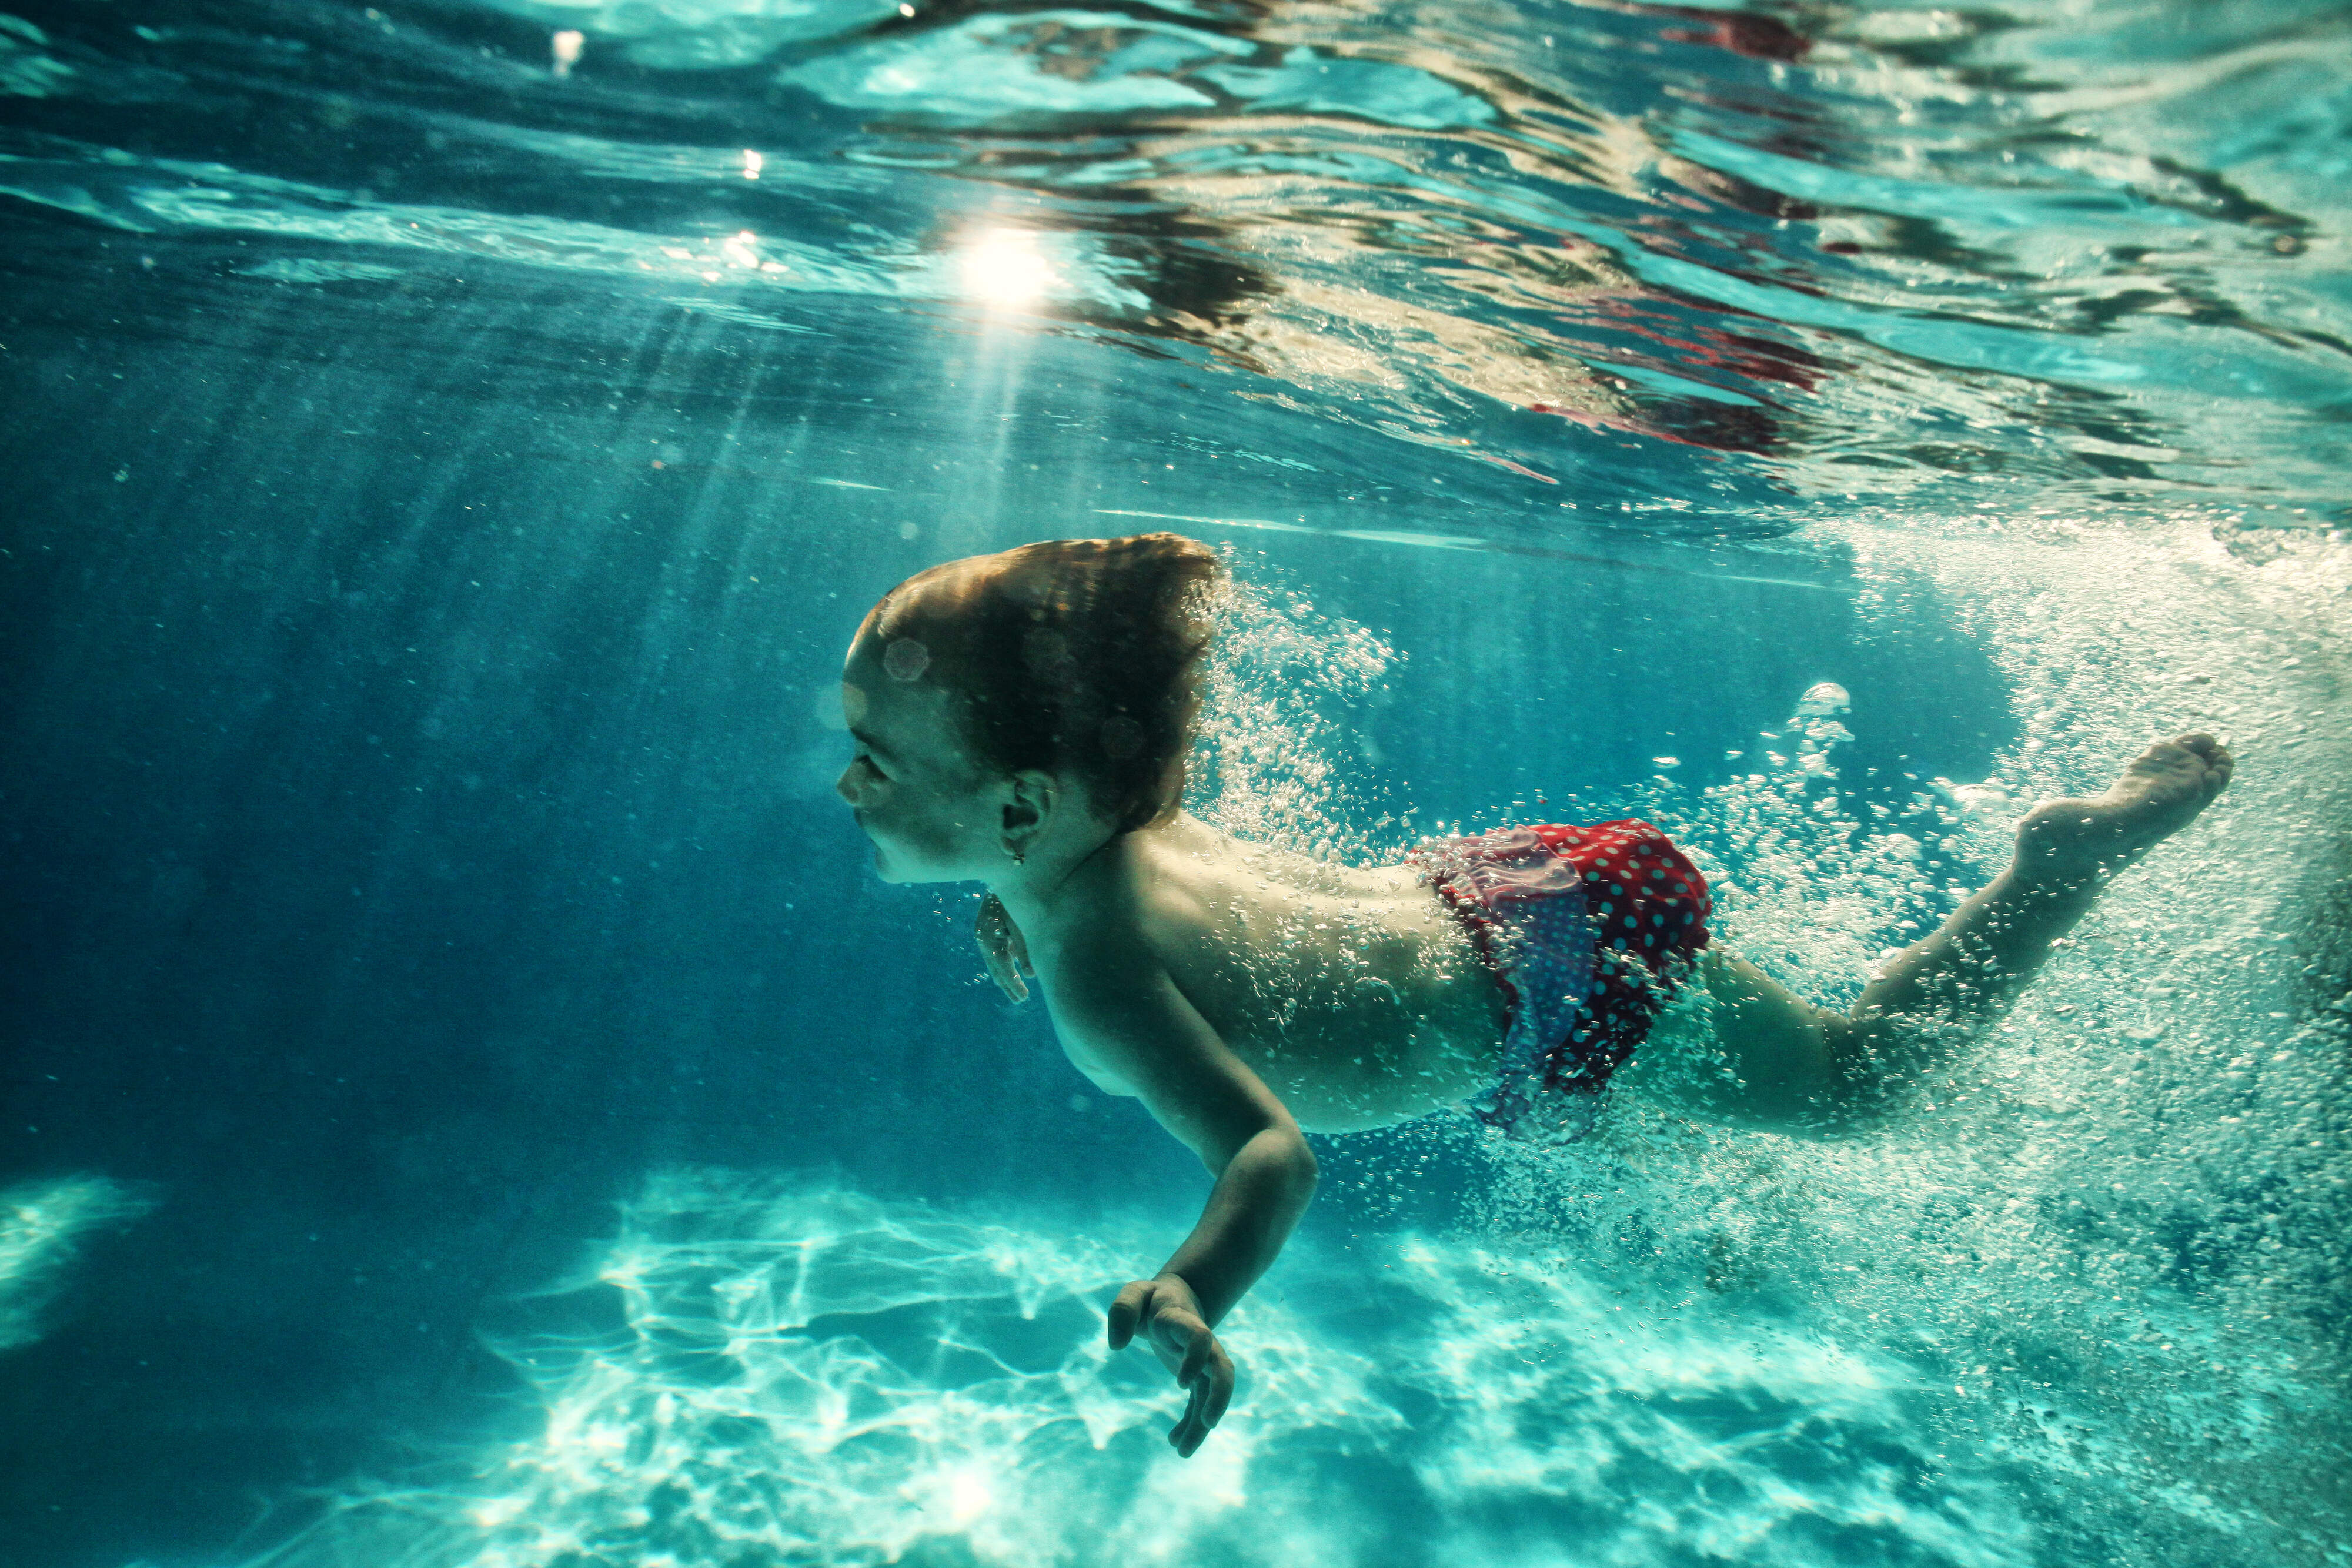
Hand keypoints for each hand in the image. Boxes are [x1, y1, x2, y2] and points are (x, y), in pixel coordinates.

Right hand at [975, 893, 1032, 1001]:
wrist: (999, 875)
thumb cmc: (1014, 899)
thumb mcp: (1021, 924)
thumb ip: (1025, 949)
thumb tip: (1031, 975)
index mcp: (990, 939)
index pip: (1003, 969)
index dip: (1014, 985)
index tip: (1023, 998)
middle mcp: (983, 939)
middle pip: (996, 969)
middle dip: (1008, 986)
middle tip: (1020, 1001)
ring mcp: (983, 935)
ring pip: (994, 962)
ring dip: (1005, 977)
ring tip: (1015, 992)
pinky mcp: (986, 931)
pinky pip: (995, 952)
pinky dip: (1003, 963)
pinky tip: (1011, 972)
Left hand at [1107, 1274, 1233, 1457]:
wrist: (1174, 1299)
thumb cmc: (1150, 1298)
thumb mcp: (1134, 1293)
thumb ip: (1122, 1310)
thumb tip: (1115, 1345)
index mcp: (1183, 1320)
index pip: (1199, 1337)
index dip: (1195, 1358)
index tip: (1181, 1384)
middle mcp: (1201, 1343)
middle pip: (1222, 1369)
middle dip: (1219, 1396)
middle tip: (1208, 1424)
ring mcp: (1202, 1362)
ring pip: (1211, 1393)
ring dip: (1202, 1422)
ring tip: (1183, 1452)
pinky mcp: (1198, 1377)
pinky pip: (1200, 1403)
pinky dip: (1191, 1423)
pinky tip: (1175, 1443)